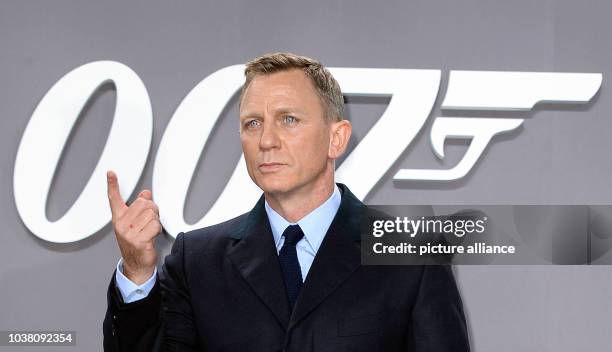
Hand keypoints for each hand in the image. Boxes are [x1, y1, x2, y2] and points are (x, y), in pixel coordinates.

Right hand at [107, 170, 160, 284]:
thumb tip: (146, 193)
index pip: (114, 199)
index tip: (111, 173)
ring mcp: (128, 233)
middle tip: (149, 222)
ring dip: (156, 221)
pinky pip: (155, 225)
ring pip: (151, 214)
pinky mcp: (138, 240)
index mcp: (119, 219)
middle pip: (144, 203)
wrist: (137, 266)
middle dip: (152, 210)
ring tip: (150, 231)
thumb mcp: (136, 224)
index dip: (112, 185)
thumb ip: (140, 208)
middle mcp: (121, 224)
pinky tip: (152, 237)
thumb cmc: (137, 243)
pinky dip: (158, 230)